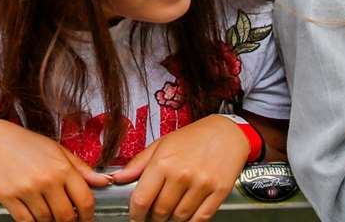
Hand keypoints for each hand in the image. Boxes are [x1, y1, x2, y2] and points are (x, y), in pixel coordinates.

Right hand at [0, 119, 109, 221]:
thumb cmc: (24, 143)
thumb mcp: (56, 149)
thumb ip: (81, 168)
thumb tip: (104, 182)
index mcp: (61, 167)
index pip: (85, 201)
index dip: (88, 215)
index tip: (86, 218)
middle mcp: (46, 179)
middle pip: (66, 217)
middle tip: (67, 220)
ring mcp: (27, 190)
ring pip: (46, 221)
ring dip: (49, 221)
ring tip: (48, 213)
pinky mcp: (9, 198)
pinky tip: (34, 215)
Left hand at [112, 115, 252, 221]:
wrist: (227, 132)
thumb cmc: (193, 137)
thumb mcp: (161, 144)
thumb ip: (138, 164)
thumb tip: (117, 179)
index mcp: (163, 162)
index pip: (142, 199)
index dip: (135, 214)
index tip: (135, 217)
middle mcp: (182, 175)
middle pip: (160, 212)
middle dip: (154, 218)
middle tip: (153, 215)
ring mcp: (201, 184)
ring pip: (179, 217)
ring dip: (172, 220)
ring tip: (170, 213)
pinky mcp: (219, 192)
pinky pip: (200, 219)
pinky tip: (186, 216)